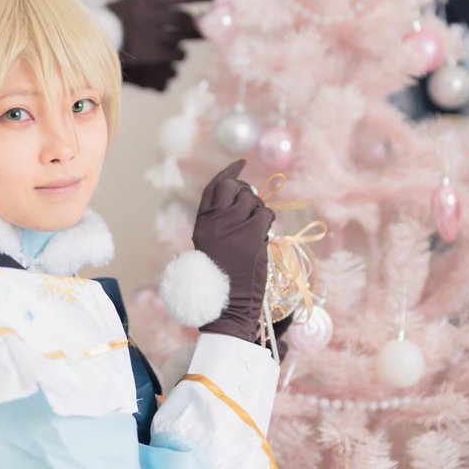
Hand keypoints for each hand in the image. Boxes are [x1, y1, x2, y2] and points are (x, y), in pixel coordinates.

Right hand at [108, 0, 211, 90]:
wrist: (96, 38)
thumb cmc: (115, 18)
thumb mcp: (133, 0)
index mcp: (148, 0)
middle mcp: (152, 16)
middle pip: (185, 19)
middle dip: (197, 23)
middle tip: (205, 26)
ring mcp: (152, 35)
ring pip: (182, 36)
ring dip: (188, 38)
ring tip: (188, 38)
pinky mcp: (151, 53)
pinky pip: (176, 53)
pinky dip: (179, 53)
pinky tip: (177, 52)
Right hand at [193, 160, 275, 341]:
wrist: (230, 305)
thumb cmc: (224, 279)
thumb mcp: (213, 246)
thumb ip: (221, 221)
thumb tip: (244, 197)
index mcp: (201, 224)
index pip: (214, 187)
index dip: (228, 172)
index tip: (240, 163)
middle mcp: (213, 222)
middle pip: (234, 188)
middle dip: (246, 192)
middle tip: (252, 209)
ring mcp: (232, 227)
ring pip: (253, 200)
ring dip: (259, 211)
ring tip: (256, 231)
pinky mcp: (251, 235)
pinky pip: (265, 214)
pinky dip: (268, 221)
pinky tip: (263, 235)